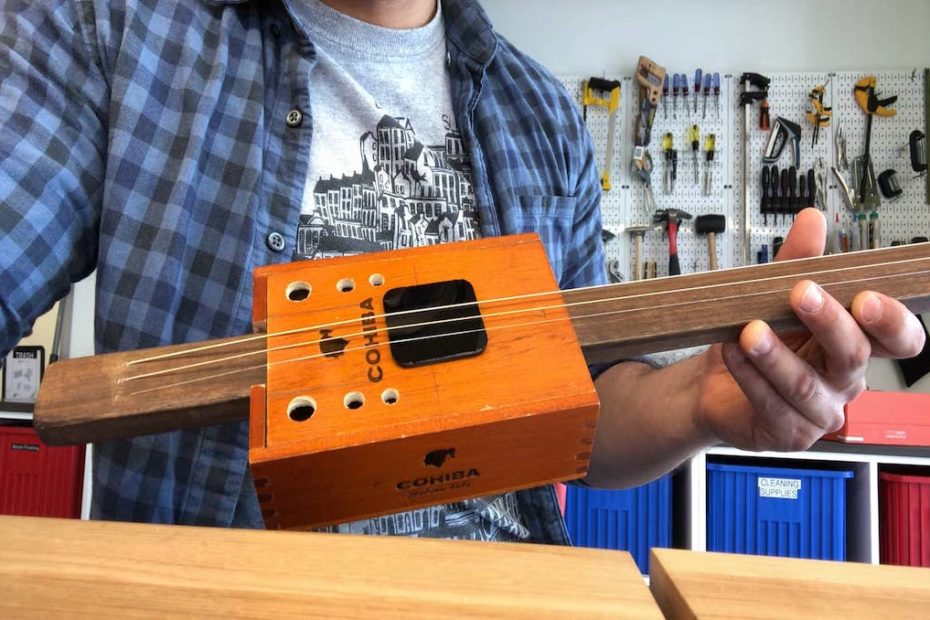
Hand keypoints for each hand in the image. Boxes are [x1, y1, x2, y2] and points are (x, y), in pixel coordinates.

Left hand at [694, 208, 925, 451]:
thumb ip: (796, 261)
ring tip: (749, 330)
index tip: (865, 296)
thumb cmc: (756, 341)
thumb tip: (812, 220)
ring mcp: (820, 411)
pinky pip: (772, 404)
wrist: (713, 386)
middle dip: (828, 322)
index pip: (899, 338)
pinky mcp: (789, 433)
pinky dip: (750, 375)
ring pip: (805, 384)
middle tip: (802, 293)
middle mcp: (844, 380)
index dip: (892, 320)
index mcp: (855, 344)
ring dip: (775, 355)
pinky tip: (732, 352)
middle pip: (854, 355)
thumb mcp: (773, 296)